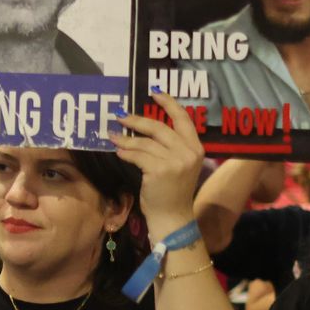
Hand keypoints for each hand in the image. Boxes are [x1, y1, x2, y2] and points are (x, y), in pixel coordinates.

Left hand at [111, 92, 204, 231]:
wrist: (173, 217)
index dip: (169, 103)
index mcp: (196, 148)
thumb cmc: (172, 191)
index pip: (184, 119)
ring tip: (113, 136)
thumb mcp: (179, 165)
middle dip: (137, 120)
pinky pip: (137, 155)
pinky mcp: (159, 170)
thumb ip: (170, 146)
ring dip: (126, 138)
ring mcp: (175, 161)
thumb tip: (145, 127)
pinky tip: (118, 152)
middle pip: (159, 127)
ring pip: (144, 142)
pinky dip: (125, 152)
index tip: (155, 93)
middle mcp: (188, 152)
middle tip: (120, 115)